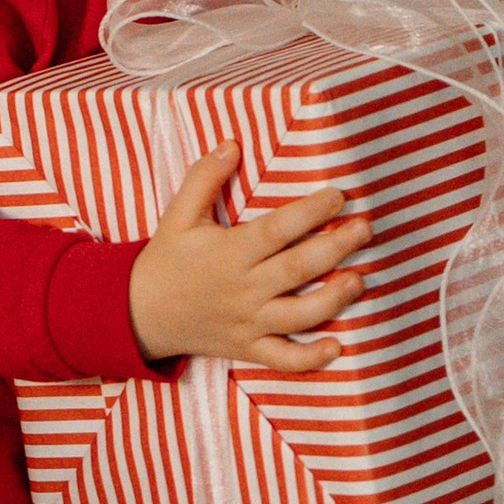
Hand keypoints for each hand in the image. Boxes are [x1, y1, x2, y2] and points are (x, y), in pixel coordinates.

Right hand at [128, 148, 371, 370]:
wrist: (138, 315)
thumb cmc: (166, 260)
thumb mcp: (178, 215)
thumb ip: (204, 178)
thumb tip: (232, 143)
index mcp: (229, 253)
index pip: (277, 230)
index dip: (311, 212)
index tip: (339, 195)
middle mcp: (243, 289)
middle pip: (297, 268)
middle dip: (336, 247)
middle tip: (365, 228)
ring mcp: (248, 322)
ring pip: (298, 315)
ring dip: (333, 299)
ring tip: (360, 280)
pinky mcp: (249, 348)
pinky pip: (283, 359)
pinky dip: (311, 359)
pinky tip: (338, 346)